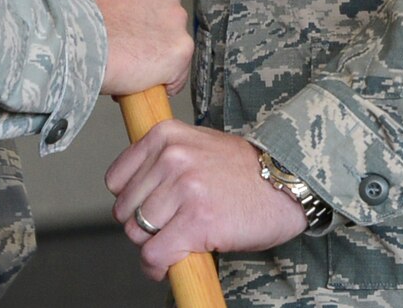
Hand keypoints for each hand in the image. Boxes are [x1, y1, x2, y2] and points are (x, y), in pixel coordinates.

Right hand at [54, 0, 190, 97]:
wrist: (72, 38)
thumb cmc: (68, 10)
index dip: (138, 5)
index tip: (125, 20)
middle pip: (166, 10)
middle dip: (150, 28)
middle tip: (125, 43)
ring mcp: (176, 18)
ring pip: (172, 40)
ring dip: (156, 53)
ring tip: (128, 66)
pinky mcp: (180, 49)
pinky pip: (177, 71)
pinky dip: (163, 80)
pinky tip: (143, 85)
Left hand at [106, 123, 306, 280]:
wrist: (287, 184)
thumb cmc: (244, 170)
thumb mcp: (197, 146)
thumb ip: (163, 160)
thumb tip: (131, 196)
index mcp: (165, 135)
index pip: (116, 180)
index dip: (130, 202)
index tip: (148, 211)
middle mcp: (171, 157)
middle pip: (124, 210)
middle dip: (142, 227)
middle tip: (166, 231)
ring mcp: (184, 189)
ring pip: (137, 233)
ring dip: (152, 247)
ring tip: (174, 245)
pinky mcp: (197, 221)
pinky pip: (156, 254)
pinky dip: (159, 267)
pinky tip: (173, 264)